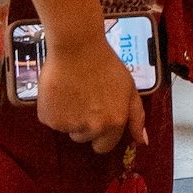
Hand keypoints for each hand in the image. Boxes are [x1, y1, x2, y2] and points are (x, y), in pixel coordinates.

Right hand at [36, 29, 143, 156]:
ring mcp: (70, 124)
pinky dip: (52, 110)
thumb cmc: (105, 64)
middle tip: (83, 98)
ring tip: (72, 91)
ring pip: (67, 129)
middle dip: (83, 124)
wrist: (77, 46)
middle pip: (84, 138)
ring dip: (68, 116)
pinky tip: (58, 91)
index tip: (95, 117)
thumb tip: (142, 142)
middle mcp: (93, 128)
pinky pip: (50, 121)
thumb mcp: (129, 88)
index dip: (100, 132)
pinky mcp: (49, 119)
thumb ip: (137, 116)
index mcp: (114, 123)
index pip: (104, 146)